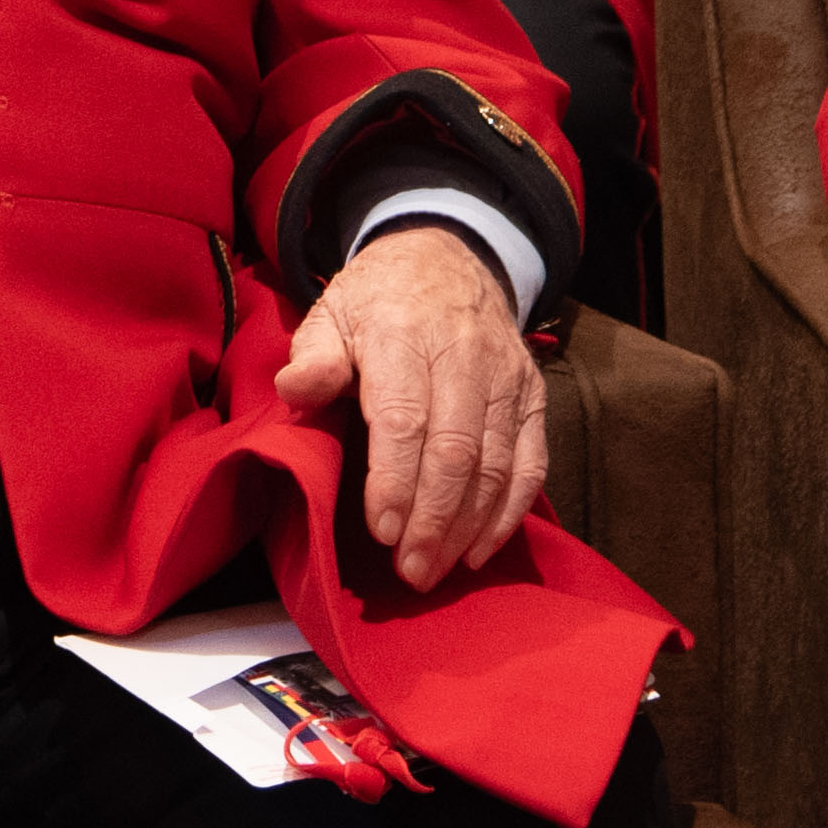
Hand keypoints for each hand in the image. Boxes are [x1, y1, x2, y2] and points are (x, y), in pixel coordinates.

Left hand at [274, 228, 541, 589]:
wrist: (446, 256)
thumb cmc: (377, 301)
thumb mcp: (331, 311)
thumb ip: (314, 355)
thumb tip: (295, 389)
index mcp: (404, 333)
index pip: (405, 417)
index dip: (395, 480)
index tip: (381, 530)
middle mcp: (464, 354)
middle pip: (456, 451)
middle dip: (432, 519)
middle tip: (409, 571)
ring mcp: (506, 377)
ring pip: (497, 464)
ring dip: (468, 527)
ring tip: (435, 570)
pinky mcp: (532, 396)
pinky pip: (531, 463)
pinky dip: (509, 513)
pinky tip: (479, 549)